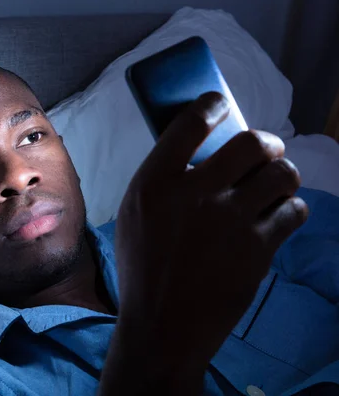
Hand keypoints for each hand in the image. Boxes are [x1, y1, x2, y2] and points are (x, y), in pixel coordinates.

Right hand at [112, 92, 307, 391]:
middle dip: (266, 141)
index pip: (190, 123)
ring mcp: (230, 222)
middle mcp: (195, 195)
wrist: (163, 324)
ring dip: (282, 174)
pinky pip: (294, 212)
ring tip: (274, 185)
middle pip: (251, 142)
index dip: (213, 104)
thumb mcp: (134, 216)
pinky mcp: (258, 249)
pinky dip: (290, 210)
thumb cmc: (142, 267)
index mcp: (155, 184)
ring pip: (282, 174)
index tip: (221, 105)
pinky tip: (276, 218)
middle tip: (264, 150)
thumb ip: (161, 182)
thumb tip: (196, 152)